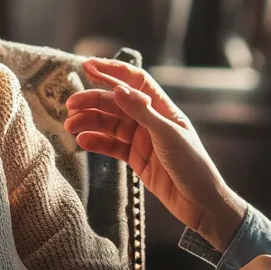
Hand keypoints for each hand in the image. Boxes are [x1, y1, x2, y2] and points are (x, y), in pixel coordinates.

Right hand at [65, 57, 246, 250]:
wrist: (200, 203)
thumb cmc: (193, 165)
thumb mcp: (168, 136)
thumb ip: (142, 113)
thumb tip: (118, 89)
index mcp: (162, 108)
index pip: (135, 81)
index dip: (112, 71)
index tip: (88, 66)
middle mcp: (150, 121)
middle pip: (116, 103)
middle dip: (93, 101)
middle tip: (70, 105)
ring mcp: (142, 140)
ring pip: (110, 125)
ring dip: (90, 122)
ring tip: (70, 125)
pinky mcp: (136, 159)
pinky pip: (111, 146)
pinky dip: (96, 142)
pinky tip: (82, 141)